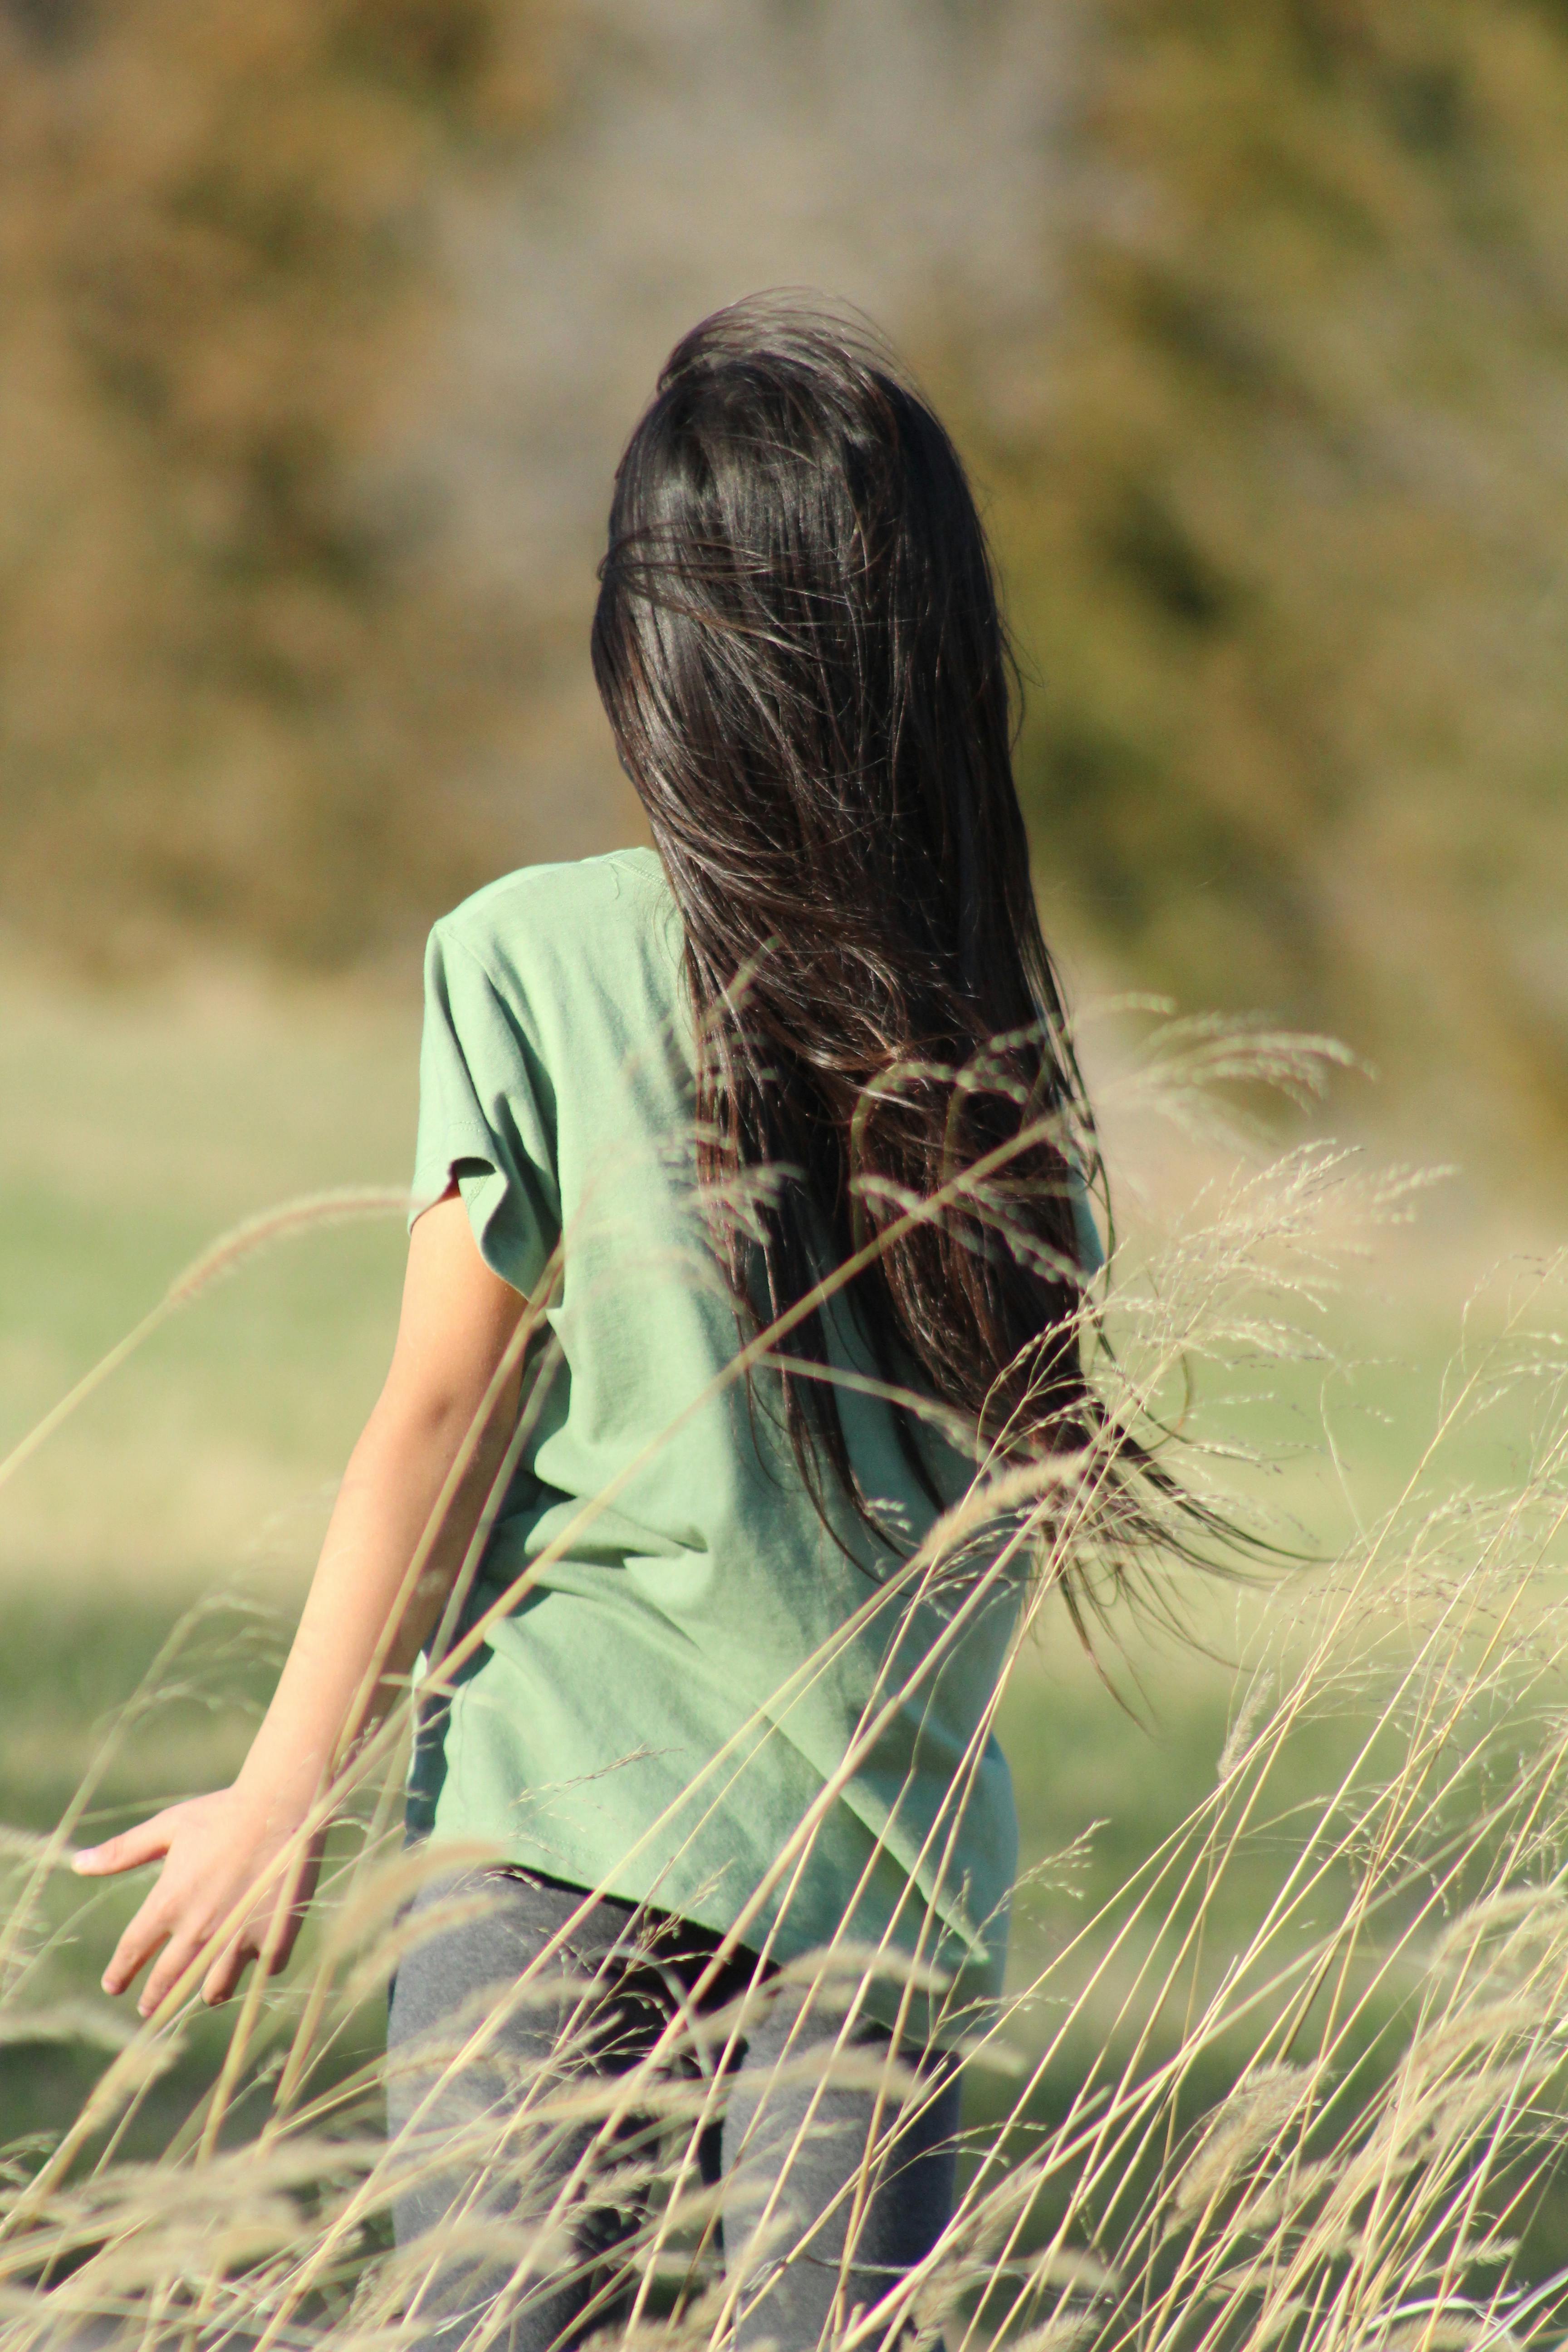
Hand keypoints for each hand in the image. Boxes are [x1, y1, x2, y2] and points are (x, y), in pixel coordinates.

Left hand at [73, 1787, 323, 2015]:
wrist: (283, 1805)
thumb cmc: (223, 1813)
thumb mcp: (169, 1828)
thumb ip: (123, 1851)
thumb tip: (76, 1864)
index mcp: (168, 1903)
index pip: (132, 1952)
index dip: (120, 1973)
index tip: (113, 1986)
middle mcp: (199, 1930)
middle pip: (168, 1981)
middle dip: (154, 1998)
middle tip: (148, 2007)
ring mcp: (238, 1938)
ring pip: (215, 1990)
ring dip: (207, 1992)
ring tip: (206, 1990)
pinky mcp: (273, 1938)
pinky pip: (262, 1970)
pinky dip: (257, 1967)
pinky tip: (255, 1958)